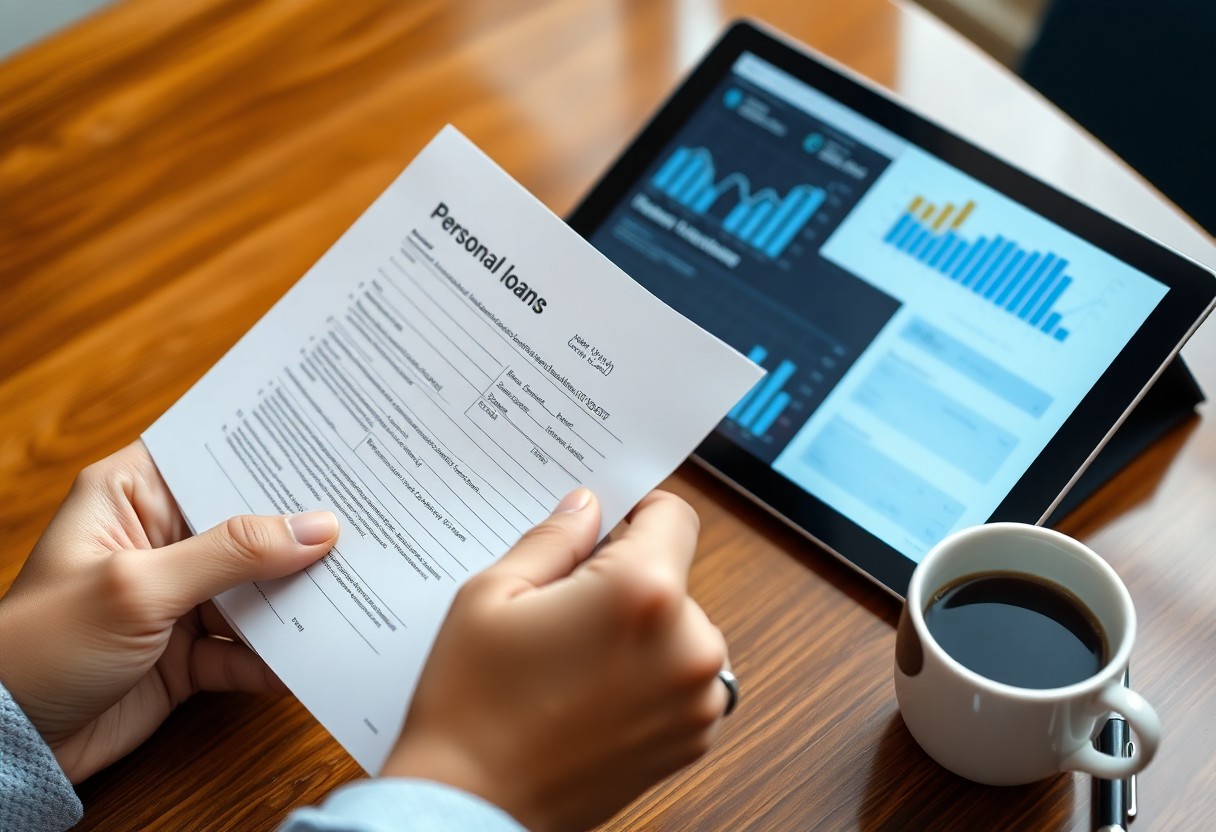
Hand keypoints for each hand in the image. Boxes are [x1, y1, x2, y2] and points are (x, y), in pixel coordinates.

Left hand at [0, 441, 338, 782]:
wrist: (9, 747)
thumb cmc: (43, 647)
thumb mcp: (140, 587)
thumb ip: (232, 555)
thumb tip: (316, 528)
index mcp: (132, 496)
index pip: (215, 455)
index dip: (271, 452)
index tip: (336, 446)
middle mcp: (161, 540)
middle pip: (249, 523)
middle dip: (301, 530)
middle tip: (367, 521)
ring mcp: (179, 597)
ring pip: (258, 587)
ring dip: (300, 595)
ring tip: (360, 586)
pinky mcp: (191, 652)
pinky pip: (251, 646)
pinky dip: (282, 655)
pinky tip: (320, 655)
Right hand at [383, 488, 730, 831]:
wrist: (470, 808)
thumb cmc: (471, 705)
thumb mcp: (492, 594)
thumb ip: (554, 538)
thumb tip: (589, 507)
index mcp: (643, 593)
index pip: (675, 515)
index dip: (638, 512)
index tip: (606, 528)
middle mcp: (690, 644)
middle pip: (673, 576)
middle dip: (625, 580)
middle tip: (562, 609)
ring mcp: (699, 699)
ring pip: (680, 628)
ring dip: (641, 631)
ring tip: (572, 661)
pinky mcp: (693, 739)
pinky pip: (683, 679)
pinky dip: (648, 676)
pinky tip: (590, 694)